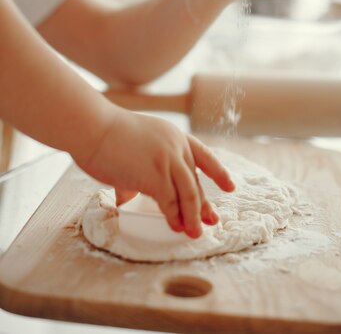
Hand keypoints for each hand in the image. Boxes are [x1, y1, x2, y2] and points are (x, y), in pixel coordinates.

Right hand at [76, 110, 234, 238]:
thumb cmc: (104, 135)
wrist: (93, 127)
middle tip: (211, 220)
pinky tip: (176, 227)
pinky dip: (174, 217)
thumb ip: (136, 172)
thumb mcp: (133, 146)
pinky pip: (170, 202)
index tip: (230, 186)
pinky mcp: (155, 175)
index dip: (218, 172)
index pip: (204, 154)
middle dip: (204, 203)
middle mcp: (176, 145)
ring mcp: (168, 160)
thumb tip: (128, 198)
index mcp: (173, 135)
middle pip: (196, 180)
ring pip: (189, 193)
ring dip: (193, 216)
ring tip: (195, 233)